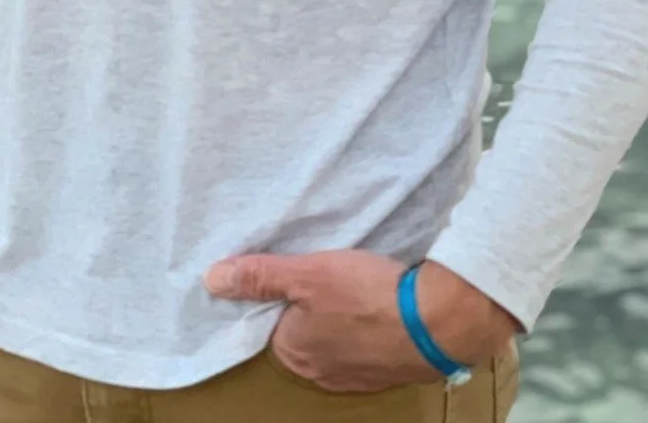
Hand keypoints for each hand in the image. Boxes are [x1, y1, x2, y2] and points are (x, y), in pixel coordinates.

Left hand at [203, 248, 517, 395]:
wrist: (436, 322)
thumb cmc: (365, 296)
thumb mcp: (307, 275)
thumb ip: (260, 277)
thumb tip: (211, 280)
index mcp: (294, 353)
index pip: (272, 321)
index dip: (281, 293)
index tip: (294, 269)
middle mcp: (320, 373)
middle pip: (304, 330)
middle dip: (312, 305)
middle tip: (327, 270)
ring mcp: (357, 377)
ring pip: (338, 338)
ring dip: (344, 315)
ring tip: (355, 281)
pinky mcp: (388, 370)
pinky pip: (368, 344)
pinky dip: (370, 325)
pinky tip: (380, 301)